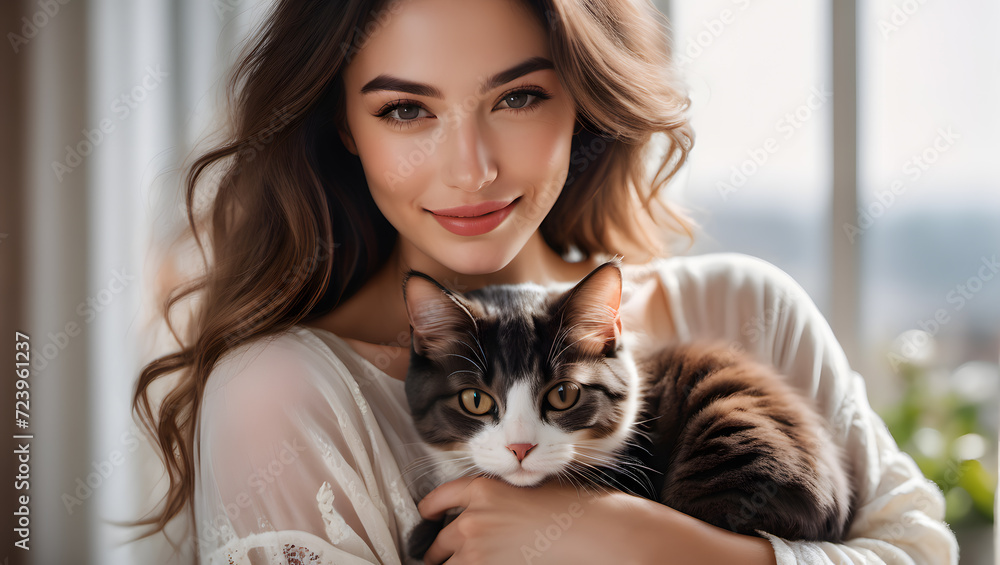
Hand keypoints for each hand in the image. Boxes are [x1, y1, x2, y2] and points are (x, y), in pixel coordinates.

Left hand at [417, 474, 655, 564]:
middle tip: (434, 555)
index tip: (426, 515)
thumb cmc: (564, 508)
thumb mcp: (524, 488)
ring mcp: (477, 550)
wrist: (584, 532)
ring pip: (446, 564)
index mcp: (481, 490)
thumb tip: (486, 508)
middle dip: (435, 550)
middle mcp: (472, 519)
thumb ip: (496, 496)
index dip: (428, 509)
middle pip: (438, 540)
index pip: (438, 498)